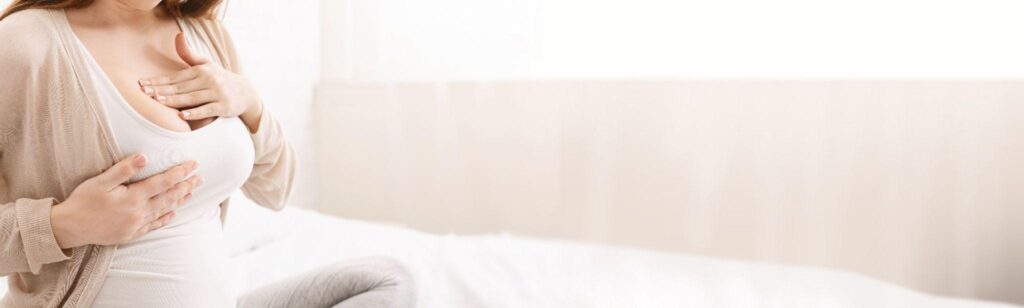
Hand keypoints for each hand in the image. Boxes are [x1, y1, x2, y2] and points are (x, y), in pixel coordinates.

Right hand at [50, 154, 202, 247]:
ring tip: (192, 191)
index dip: (180, 172)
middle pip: (169, 197)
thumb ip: (124, 169)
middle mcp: (139, 213)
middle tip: (200, 177)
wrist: (70, 228)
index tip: (193, 164)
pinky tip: (173, 213)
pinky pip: (154, 225)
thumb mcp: (101, 181)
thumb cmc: (83, 201)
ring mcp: (136, 225)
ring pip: (165, 211)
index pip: (163, 182)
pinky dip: (166, 218)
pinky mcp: (132, 234)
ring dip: (180, 200)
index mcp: (133, 198)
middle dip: (186, 186)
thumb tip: (144, 156)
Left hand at [138, 33, 262, 125]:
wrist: (245, 93)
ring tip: (159, 101)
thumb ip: (188, 54)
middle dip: (162, 90)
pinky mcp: (224, 106)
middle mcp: (209, 80)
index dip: (158, 81)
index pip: (175, 77)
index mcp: (201, 71)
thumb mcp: (206, 65)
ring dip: (175, 100)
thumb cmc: (220, 79)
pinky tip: (182, 115)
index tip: (142, 84)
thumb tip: (178, 34)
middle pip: (181, 87)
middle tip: (145, 93)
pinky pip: (207, 110)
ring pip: (192, 98)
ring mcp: (217, 93)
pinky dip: (195, 113)